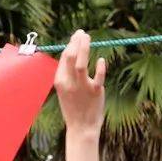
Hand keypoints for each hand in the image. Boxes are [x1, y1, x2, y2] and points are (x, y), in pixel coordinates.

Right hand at [55, 30, 104, 160]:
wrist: (81, 127)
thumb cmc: (74, 106)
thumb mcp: (66, 89)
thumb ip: (68, 73)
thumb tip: (74, 52)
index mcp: (59, 81)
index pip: (64, 57)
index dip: (71, 44)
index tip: (77, 36)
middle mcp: (69, 83)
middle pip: (70, 56)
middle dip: (76, 41)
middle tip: (83, 33)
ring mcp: (81, 87)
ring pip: (81, 63)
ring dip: (84, 47)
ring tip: (88, 37)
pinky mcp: (94, 91)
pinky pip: (98, 76)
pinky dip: (100, 67)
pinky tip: (102, 60)